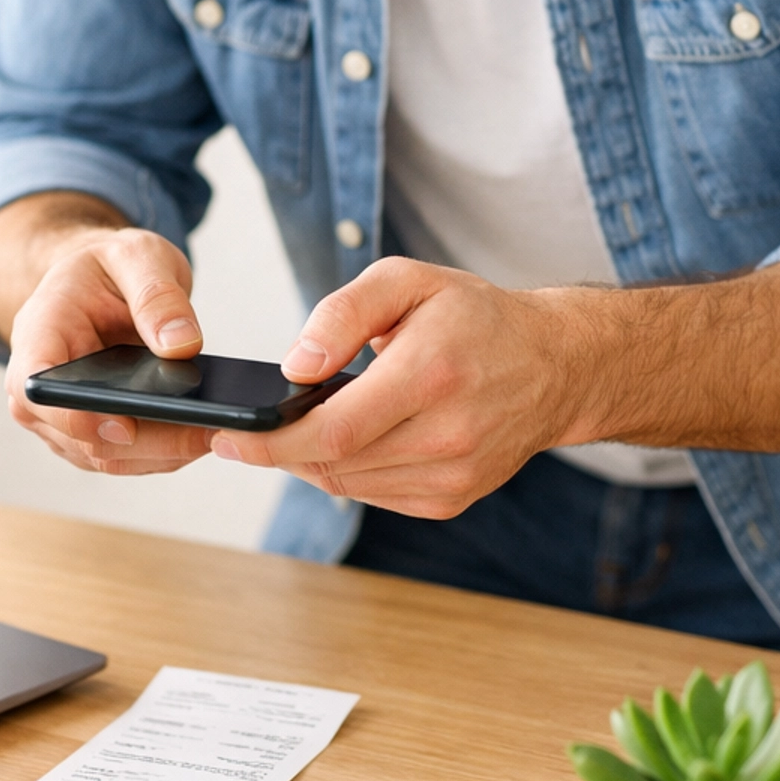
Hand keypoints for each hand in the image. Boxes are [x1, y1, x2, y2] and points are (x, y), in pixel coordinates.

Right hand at [5, 224, 215, 477]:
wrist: (96, 286)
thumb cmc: (106, 268)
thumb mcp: (135, 256)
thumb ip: (156, 294)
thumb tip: (181, 345)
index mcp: (37, 336)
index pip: (35, 389)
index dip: (75, 416)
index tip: (126, 424)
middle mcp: (39, 391)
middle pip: (84, 438)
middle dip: (150, 441)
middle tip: (211, 428)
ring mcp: (63, 421)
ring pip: (112, 458)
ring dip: (166, 452)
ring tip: (220, 430)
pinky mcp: (94, 436)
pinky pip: (130, 457)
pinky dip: (168, 451)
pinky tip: (205, 432)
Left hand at [206, 253, 779, 510]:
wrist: (555, 367)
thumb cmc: (473, 316)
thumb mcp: (406, 281)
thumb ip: (342, 314)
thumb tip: (294, 368)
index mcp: (432, 375)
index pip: (333, 431)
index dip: (269, 441)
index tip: (223, 434)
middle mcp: (447, 436)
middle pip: (333, 464)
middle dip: (278, 450)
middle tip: (242, 428)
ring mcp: (453, 477)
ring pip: (348, 484)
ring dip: (311, 460)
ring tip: (300, 423)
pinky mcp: (452, 499)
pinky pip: (373, 493)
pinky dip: (347, 470)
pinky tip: (349, 438)